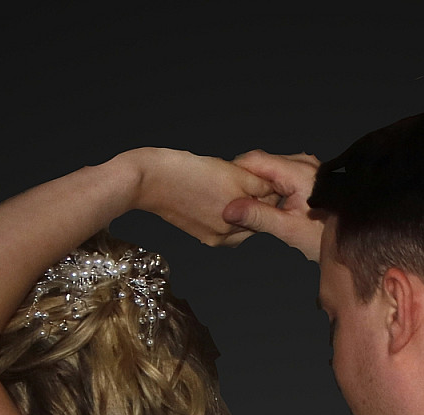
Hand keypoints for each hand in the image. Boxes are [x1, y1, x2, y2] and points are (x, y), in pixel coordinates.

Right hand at [123, 147, 278, 247]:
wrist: (150, 182)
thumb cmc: (185, 171)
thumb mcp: (228, 170)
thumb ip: (255, 181)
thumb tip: (274, 188)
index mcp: (238, 215)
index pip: (269, 201)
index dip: (270, 185)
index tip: (267, 176)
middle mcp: (229, 232)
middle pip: (258, 214)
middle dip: (258, 198)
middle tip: (252, 180)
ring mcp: (217, 236)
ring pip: (243, 222)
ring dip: (243, 207)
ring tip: (231, 188)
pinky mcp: (206, 237)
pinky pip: (228, 228)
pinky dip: (229, 215)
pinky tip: (219, 199)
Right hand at [222, 150, 323, 260]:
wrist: (350, 239)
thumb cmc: (324, 237)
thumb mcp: (288, 229)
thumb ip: (258, 217)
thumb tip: (229, 211)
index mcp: (298, 172)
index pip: (255, 160)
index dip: (236, 174)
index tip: (225, 192)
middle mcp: (303, 162)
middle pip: (262, 162)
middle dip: (247, 182)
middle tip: (238, 205)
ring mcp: (307, 166)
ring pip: (270, 168)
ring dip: (258, 185)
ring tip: (253, 207)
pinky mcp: (307, 173)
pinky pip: (281, 173)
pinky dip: (270, 187)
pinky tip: (269, 204)